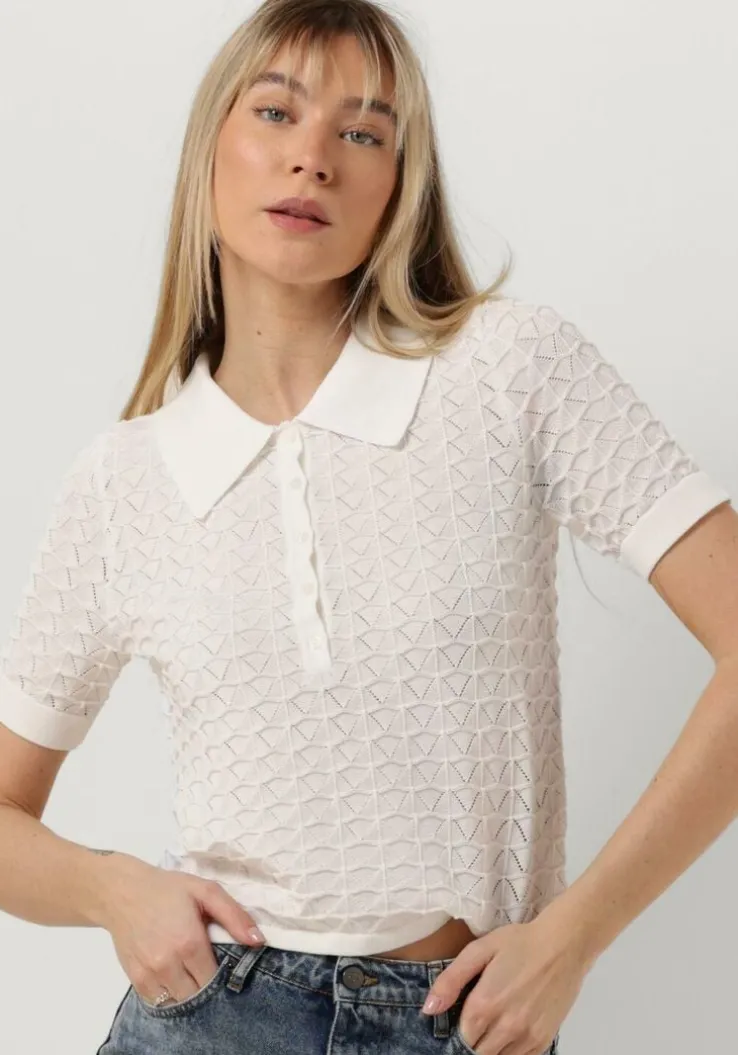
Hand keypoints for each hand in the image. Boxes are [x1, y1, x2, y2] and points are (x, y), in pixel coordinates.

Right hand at [93, 853, 265, 1006]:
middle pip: (197, 994)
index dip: (223, 975)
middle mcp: (168, 963)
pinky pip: (158, 1001)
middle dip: (206, 985)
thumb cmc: (168, 889)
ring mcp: (150, 974)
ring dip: (188, 992)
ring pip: (178, 1002)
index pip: (214, 979)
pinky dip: (169, 994)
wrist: (123, 893)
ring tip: (191, 973)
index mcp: (189, 943)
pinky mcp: (135, 979)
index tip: (224, 964)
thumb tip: (258, 940)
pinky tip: (174, 976)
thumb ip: (234, 916)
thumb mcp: (206, 891)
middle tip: (207, 967)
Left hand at [422, 915, 593, 1053]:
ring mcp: (526, 1037)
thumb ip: (451, 979)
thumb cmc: (520, 943)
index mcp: (484, 1004)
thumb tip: (428, 1009)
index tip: (459, 1020)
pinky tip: (507, 1033)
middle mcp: (505, 1027)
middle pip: (477, 1052)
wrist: (564, 945)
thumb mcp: (479, 949)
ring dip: (489, 1048)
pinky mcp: (543, 1040)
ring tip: (491, 1026)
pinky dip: (509, 1052)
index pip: (459, 1038)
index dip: (456, 1031)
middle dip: (472, 1041)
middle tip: (475, 1022)